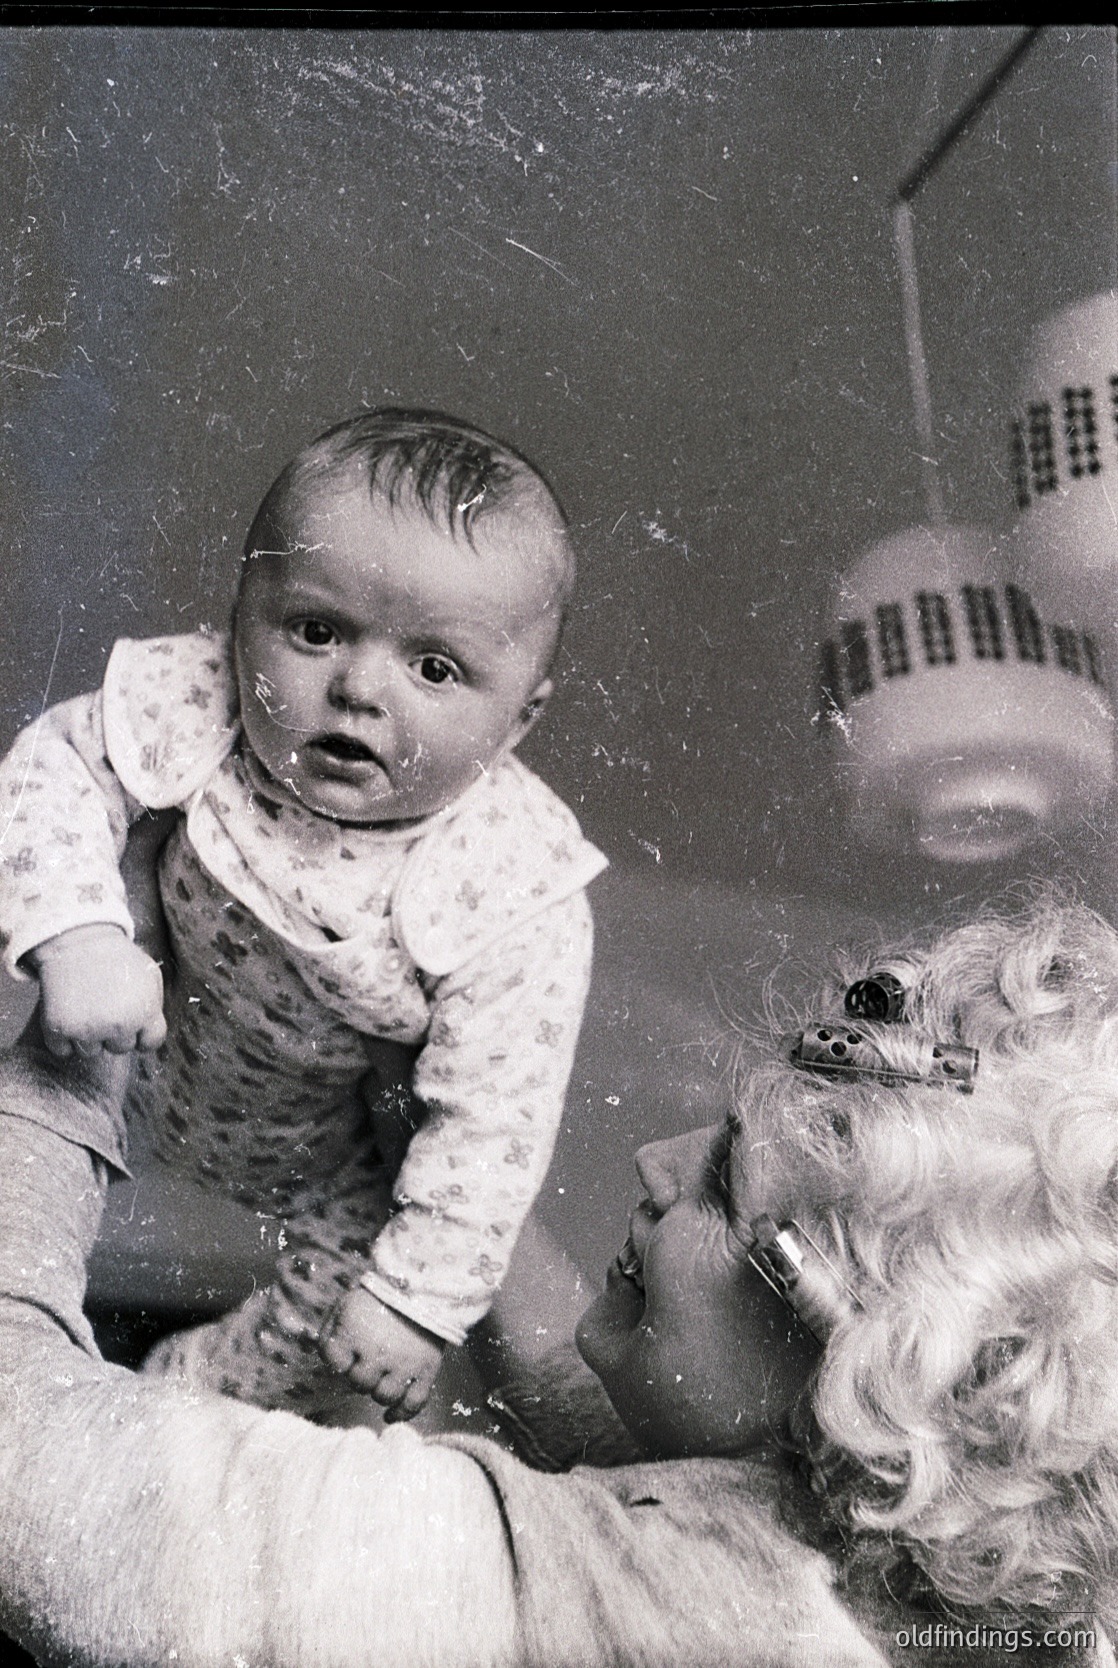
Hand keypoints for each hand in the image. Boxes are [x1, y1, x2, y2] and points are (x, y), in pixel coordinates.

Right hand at [28, 924, 166, 1056]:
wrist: (78, 940)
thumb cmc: (117, 958)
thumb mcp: (150, 976)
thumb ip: (154, 1007)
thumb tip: (149, 1033)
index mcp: (145, 1013)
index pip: (150, 1044)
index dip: (141, 1032)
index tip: (132, 1018)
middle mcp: (118, 1025)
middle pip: (120, 1048)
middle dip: (114, 1031)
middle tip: (104, 1003)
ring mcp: (87, 1029)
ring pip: (91, 1052)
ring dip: (88, 1036)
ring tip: (86, 1005)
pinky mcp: (59, 1028)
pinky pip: (63, 1051)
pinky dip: (62, 1037)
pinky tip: (68, 1011)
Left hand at [319, 1286, 445, 1420]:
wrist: (424, 1288)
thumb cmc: (379, 1298)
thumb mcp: (346, 1305)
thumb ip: (330, 1332)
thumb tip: (324, 1359)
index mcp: (355, 1331)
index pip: (335, 1362)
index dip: (341, 1360)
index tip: (349, 1352)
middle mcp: (378, 1351)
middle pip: (359, 1383)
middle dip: (362, 1375)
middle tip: (370, 1361)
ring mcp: (404, 1363)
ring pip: (384, 1396)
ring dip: (380, 1389)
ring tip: (383, 1376)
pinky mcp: (427, 1370)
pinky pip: (413, 1404)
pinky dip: (401, 1413)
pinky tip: (390, 1415)